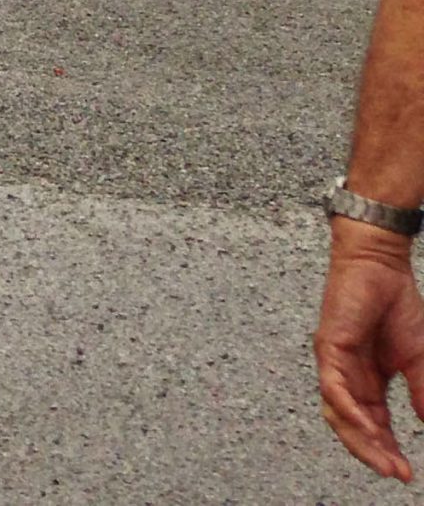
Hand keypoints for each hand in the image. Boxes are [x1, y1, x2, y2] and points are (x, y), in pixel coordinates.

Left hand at [318, 219, 423, 479]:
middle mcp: (347, 376)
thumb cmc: (397, 307)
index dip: (388, 450)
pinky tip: (366, 427)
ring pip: (337, 412)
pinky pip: (332, 386)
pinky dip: (348, 409)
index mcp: (368, 381)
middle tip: (395, 473)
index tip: (407, 474)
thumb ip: (422, 394)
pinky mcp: (328, 347)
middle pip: (352, 426)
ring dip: (360, 439)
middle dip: (373, 453)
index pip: (374, 425)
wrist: (381, 267)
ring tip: (384, 460)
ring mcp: (335, 362)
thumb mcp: (418, 360)